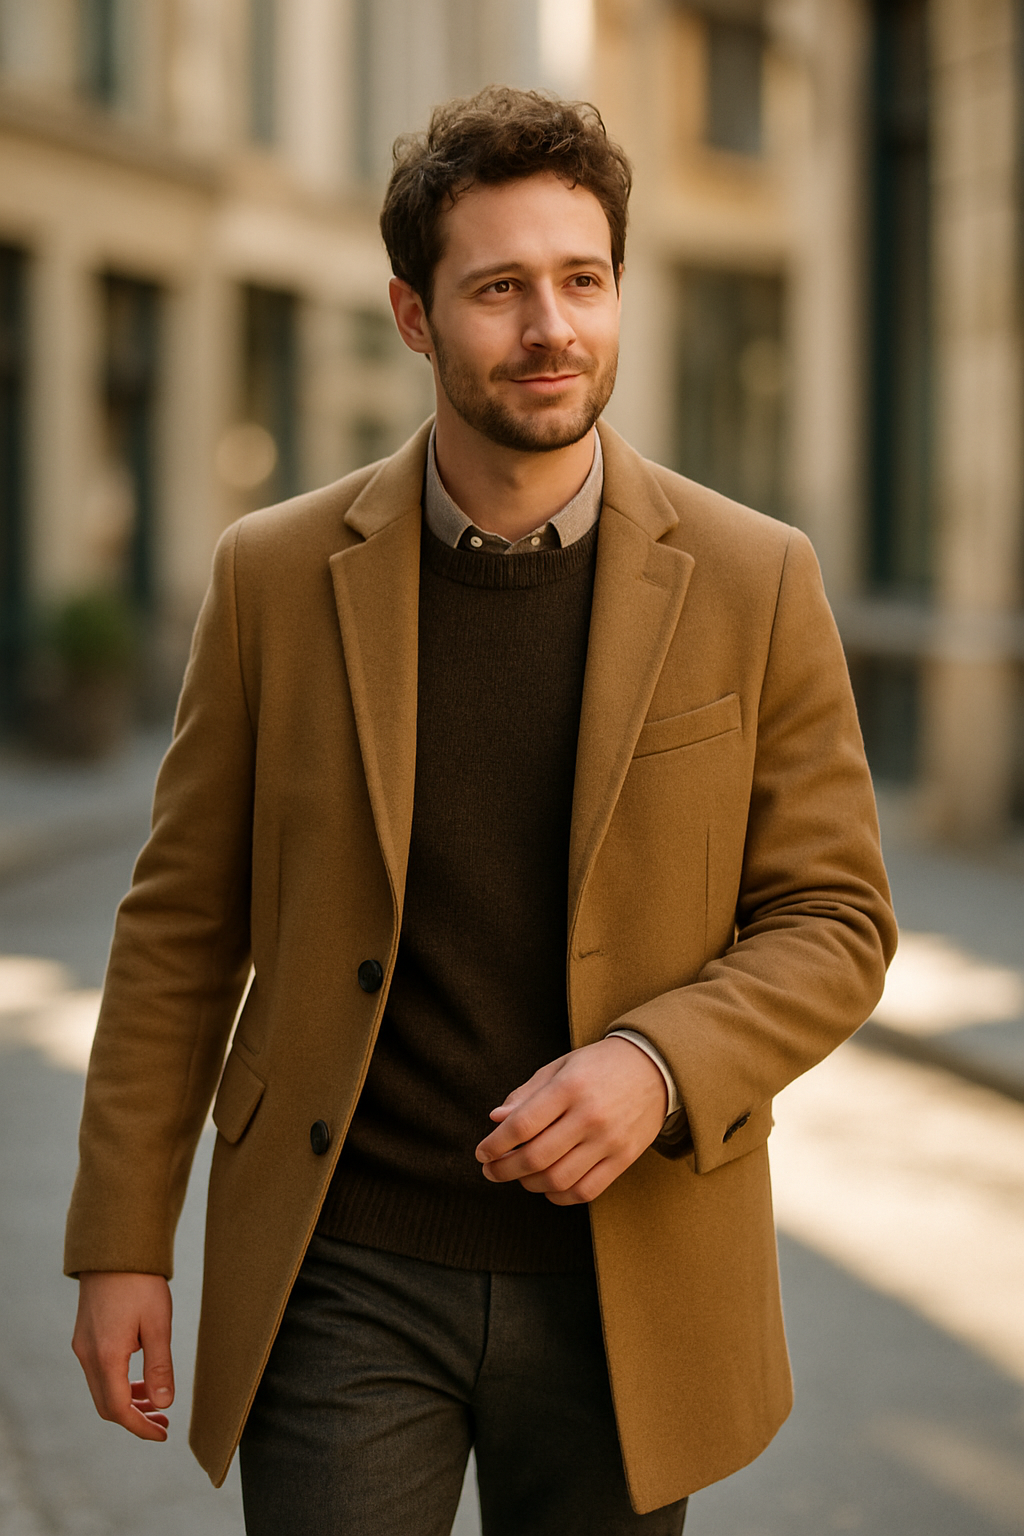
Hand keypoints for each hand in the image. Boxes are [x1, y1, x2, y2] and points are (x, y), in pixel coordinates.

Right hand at [72, 1272, 173, 1440]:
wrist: (114, 1250)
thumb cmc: (140, 1283)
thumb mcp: (158, 1324)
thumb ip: (160, 1366)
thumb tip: (164, 1403)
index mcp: (106, 1356)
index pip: (119, 1409)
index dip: (140, 1427)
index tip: (162, 1433)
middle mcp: (88, 1355)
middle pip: (106, 1405)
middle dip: (134, 1418)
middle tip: (162, 1421)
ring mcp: (83, 1346)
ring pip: (101, 1389)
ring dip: (126, 1401)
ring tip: (155, 1402)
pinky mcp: (85, 1336)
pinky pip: (99, 1372)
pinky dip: (118, 1383)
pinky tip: (139, 1378)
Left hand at [475, 1036, 671, 1205]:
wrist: (654, 1068)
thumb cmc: (599, 1066)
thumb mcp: (560, 1067)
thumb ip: (527, 1094)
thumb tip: (496, 1120)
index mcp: (570, 1087)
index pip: (522, 1124)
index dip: (496, 1143)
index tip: (482, 1152)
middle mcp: (590, 1116)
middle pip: (536, 1157)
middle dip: (504, 1169)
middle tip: (491, 1169)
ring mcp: (609, 1140)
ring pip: (558, 1179)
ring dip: (529, 1184)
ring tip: (520, 1176)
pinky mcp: (624, 1158)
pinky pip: (586, 1191)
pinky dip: (560, 1196)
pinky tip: (548, 1186)